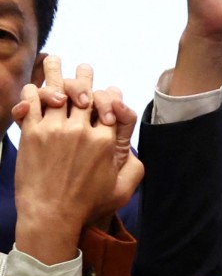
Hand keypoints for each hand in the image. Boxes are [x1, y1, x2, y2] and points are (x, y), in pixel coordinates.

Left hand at [11, 56, 141, 263]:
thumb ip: (135, 169)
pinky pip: (31, 102)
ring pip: (56, 91)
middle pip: (85, 93)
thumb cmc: (86, 206)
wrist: (50, 215)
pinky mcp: (32, 133)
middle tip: (84, 68)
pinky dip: (32, 92)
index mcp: (106, 141)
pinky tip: (34, 89)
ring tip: (54, 60)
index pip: (110, 105)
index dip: (109, 95)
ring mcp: (55, 130)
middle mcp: (82, 131)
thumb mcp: (122, 190)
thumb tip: (137, 154)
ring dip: (55, 73)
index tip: (107, 91)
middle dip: (84, 77)